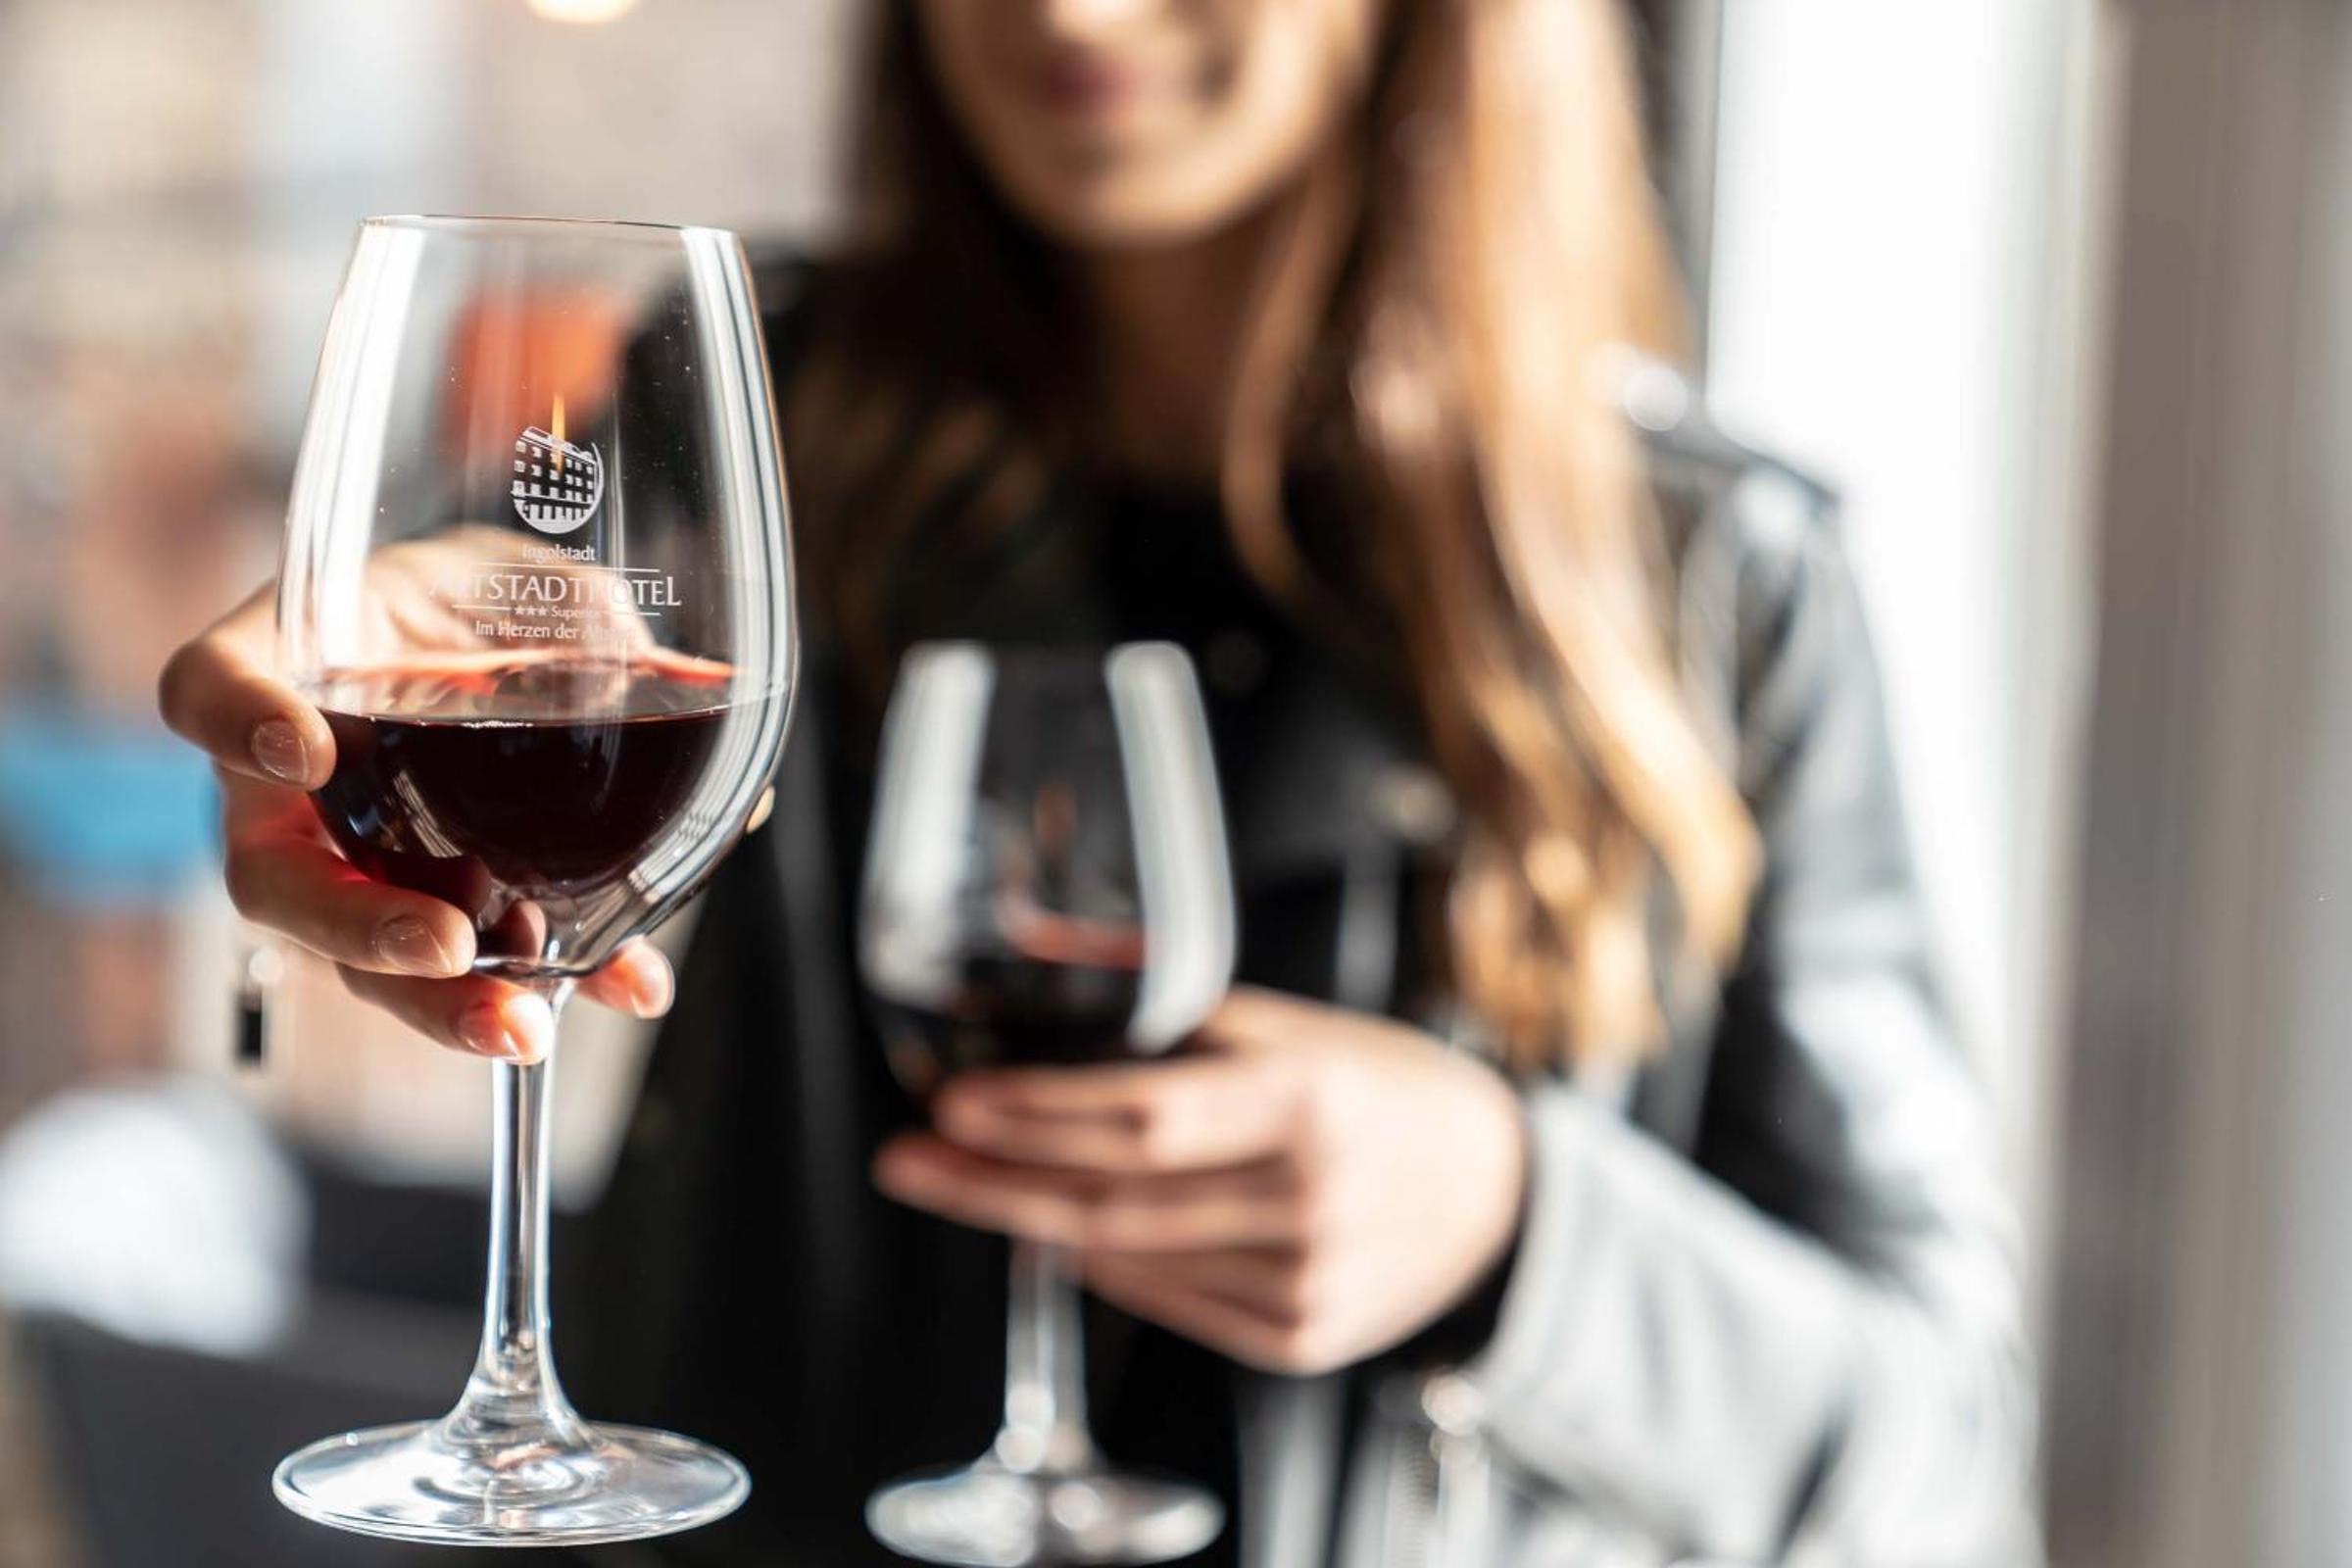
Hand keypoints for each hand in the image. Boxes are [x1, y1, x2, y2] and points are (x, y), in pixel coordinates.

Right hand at [157, 578, 678, 1061]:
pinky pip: (480, 963)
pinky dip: (566, 978)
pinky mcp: (440, 909)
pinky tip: (633, 985)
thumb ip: (561, 604)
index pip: (209, 689)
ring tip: (523, 1026)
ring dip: (446, 1001)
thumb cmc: (465, 601)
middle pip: (280, 881)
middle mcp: (290, 789)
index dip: (239, 723)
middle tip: (445, 946)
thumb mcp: (503, 572)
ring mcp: (356, 865)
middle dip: (361, 929)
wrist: (489, 645)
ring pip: (365, 958)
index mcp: (282, 671)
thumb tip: (638, 652)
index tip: (303, 751)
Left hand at [873, 986, 1528, 1374]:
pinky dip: (1110, 1264)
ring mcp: (1305, 1282)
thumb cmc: (1384, 1091)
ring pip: (1129, 1260)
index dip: (1037, 1117)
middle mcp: (1307, 1201)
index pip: (1143, 1118)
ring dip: (1036, 1222)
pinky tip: (1067, 1230)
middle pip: (1113, 1199)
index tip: (955, 1106)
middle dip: (993, 1182)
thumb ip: (1183, 1025)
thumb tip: (1056, 993)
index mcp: (1308, 1103)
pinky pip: (1172, 1303)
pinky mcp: (1300, 1338)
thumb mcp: (1300, 1031)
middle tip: (911, 1161)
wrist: (1495, 1193)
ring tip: (968, 1183)